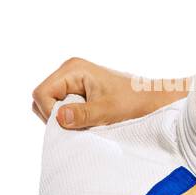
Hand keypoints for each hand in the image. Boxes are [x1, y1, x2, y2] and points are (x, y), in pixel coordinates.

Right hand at [31, 58, 182, 128]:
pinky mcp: (79, 91)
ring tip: (88, 122)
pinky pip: (64, 107)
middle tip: (80, 125)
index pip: (41, 93)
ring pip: (52, 105)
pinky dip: (73, 117)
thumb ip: (83, 114)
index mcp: (73, 69)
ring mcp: (73, 81)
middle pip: (43, 99)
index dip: (51, 112)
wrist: (154, 100)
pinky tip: (89, 121)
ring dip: (66, 118)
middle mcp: (69, 71)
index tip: (71, 124)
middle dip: (56, 116)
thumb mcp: (108, 111)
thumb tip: (59, 118)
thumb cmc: (135, 102)